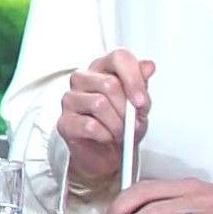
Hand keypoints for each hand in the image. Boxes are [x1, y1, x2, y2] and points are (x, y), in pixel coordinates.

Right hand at [55, 50, 154, 193]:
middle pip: (109, 83)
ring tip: (120, 132)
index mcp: (102, 69)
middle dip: (126, 109)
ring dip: (117, 124)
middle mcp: (83, 79)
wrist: (107, 156)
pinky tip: (106, 137)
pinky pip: (89, 126)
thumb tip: (148, 66)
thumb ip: (142, 85)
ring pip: (99, 104)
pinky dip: (105, 136)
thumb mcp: (139, 106)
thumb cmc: (121, 126)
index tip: (141, 100)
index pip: (118, 57)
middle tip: (131, 123)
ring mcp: (70, 100)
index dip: (133, 77)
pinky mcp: (64, 122)